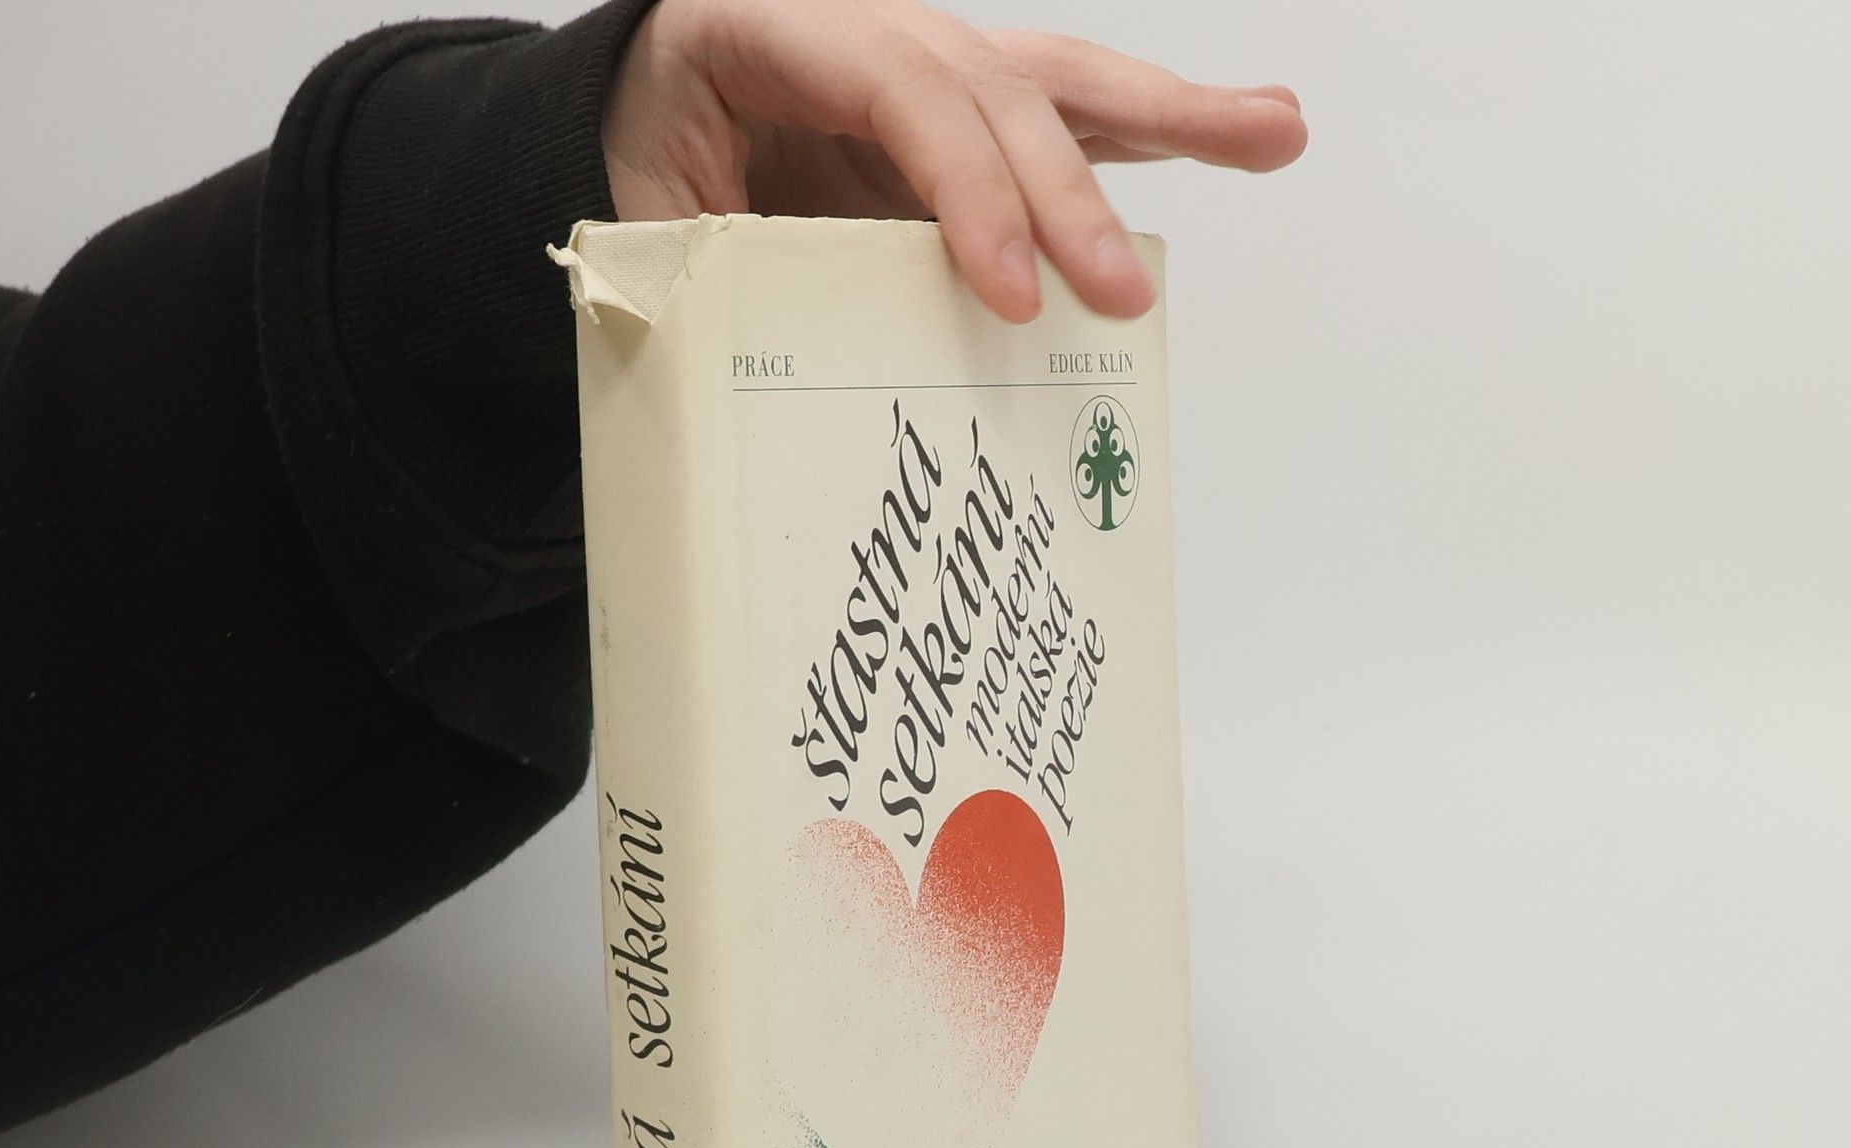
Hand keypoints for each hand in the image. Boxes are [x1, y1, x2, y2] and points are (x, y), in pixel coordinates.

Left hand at [600, 0, 1306, 322]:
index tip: (1010, 292)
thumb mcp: (652, 207)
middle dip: (1070, 193)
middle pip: (998, 90)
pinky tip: (1245, 131)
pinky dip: (1146, 131)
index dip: (965, 193)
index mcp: (780, 30)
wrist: (645, 98)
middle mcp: (878, 22)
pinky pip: (1065, 111)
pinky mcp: (965, 104)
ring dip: (1174, 114)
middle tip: (1118, 292)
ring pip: (1059, 82)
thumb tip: (802, 340)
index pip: (904, 96)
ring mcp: (933, 56)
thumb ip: (725, 254)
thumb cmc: (649, 155)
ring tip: (1276, 132)